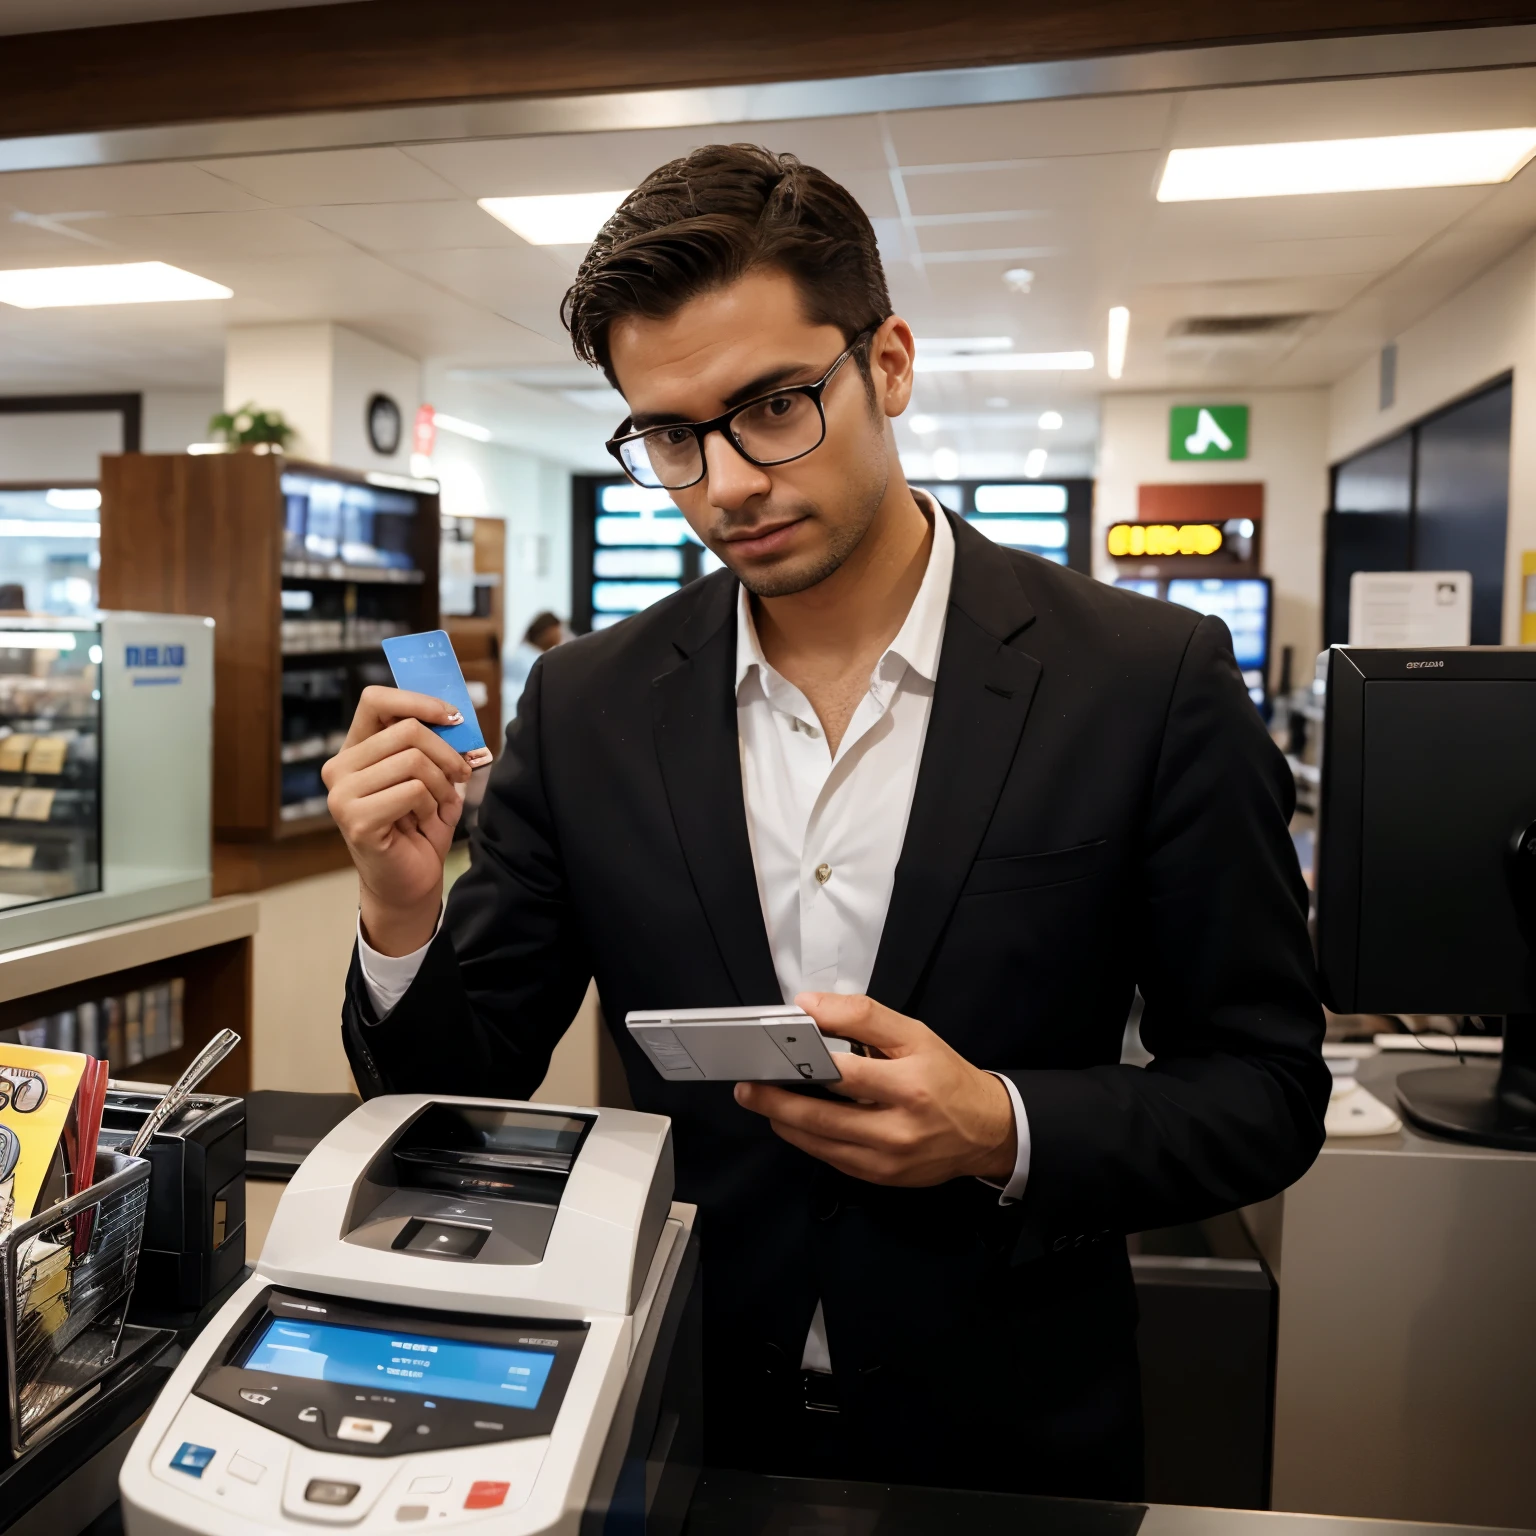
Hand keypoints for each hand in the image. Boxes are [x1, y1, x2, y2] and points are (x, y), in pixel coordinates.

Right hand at [321, 686, 472, 954]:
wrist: (411, 881)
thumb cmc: (421, 826)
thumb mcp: (434, 777)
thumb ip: (438, 745)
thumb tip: (458, 718)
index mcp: (356, 749)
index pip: (376, 700)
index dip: (419, 701)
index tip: (453, 717)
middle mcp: (340, 767)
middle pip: (408, 730)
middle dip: (447, 753)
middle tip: (461, 775)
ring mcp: (342, 794)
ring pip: (414, 760)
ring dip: (440, 786)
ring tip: (435, 807)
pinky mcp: (355, 819)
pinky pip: (412, 791)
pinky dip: (431, 807)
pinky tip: (422, 824)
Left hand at [733, 993, 1016, 1186]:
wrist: (985, 1131)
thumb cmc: (945, 1076)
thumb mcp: (914, 1034)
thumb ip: (862, 1016)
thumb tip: (809, 1005)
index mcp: (909, 1086)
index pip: (845, 1073)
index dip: (804, 1060)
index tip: (772, 1048)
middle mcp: (898, 1128)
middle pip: (822, 1117)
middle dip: (777, 1100)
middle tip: (747, 1086)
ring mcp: (888, 1160)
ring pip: (821, 1143)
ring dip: (784, 1122)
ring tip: (760, 1100)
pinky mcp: (882, 1178)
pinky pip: (832, 1158)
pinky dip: (807, 1140)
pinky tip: (791, 1122)